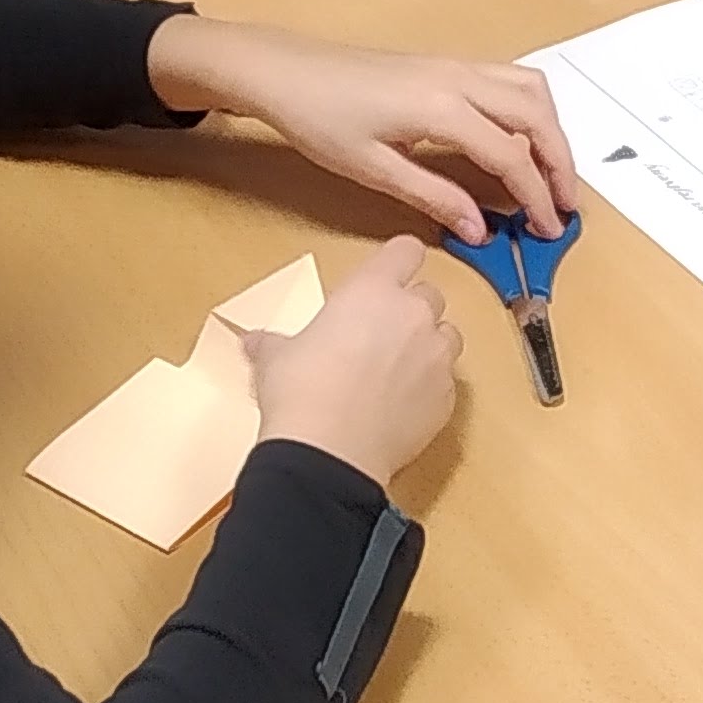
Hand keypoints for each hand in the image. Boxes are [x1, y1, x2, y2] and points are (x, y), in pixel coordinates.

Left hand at [149, 16, 580, 243]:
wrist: (283, 70)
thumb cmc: (319, 119)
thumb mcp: (373, 169)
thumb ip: (434, 197)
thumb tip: (481, 229)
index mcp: (443, 108)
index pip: (512, 155)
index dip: (537, 196)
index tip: (547, 231)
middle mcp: (459, 78)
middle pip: (537, 115)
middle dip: (560, 162)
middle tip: (564, 207)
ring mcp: (454, 65)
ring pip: (530, 89)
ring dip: (550, 131)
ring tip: (548, 175)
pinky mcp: (445, 64)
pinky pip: (509, 80)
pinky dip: (529, 111)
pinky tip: (518, 142)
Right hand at [244, 235, 461, 483]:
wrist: (330, 452)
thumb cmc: (300, 393)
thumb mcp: (275, 358)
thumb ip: (273, 343)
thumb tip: (254, 342)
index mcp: (372, 290)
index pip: (405, 251)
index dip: (400, 260)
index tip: (390, 273)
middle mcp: (413, 315)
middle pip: (431, 294)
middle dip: (412, 309)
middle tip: (382, 333)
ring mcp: (436, 357)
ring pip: (448, 336)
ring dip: (429, 346)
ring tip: (398, 370)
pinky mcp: (447, 398)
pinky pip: (447, 383)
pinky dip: (431, 389)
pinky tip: (402, 406)